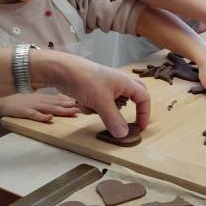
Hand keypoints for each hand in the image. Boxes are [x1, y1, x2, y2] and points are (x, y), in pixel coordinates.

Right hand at [0, 92, 79, 122]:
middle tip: (84, 106)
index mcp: (45, 98)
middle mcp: (41, 101)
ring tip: (72, 112)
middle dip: (71, 105)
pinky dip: (41, 117)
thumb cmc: (20, 99)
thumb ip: (50, 99)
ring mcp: (33, 106)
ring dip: (61, 110)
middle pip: (59, 103)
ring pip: (50, 108)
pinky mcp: (25, 112)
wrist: (2, 100)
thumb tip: (65, 99)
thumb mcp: (37, 97)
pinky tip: (49, 118)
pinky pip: (34, 115)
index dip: (73, 100)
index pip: (61, 98)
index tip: (86, 100)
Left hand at [32, 52, 150, 136]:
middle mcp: (118, 82)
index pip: (144, 98)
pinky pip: (99, 103)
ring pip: (112, 103)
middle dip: (128, 110)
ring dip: (102, 110)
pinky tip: (81, 102)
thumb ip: (114, 119)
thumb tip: (124, 135)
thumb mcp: (101, 103)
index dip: (144, 113)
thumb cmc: (85, 80)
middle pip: (133, 97)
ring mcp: (105, 86)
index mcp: (125, 82)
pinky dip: (91, 106)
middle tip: (125, 120)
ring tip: (91, 106)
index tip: (139, 128)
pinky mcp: (93, 89)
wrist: (61, 70)